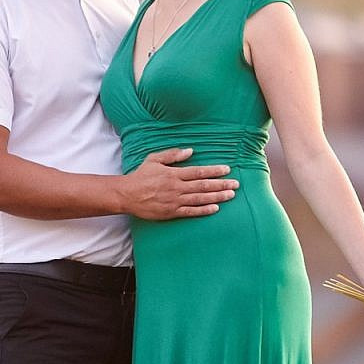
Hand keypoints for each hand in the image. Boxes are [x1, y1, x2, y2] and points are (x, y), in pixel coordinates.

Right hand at [119, 147, 238, 219]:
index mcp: (173, 174)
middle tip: (236, 184)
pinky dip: (204, 210)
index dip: (214, 171)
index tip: (227, 169)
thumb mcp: (154, 159)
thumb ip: (172, 155)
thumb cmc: (141, 176)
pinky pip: (191, 212)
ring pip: (200, 199)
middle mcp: (176, 188)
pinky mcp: (171, 212)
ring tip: (231, 195)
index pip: (198, 172)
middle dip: (221, 184)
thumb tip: (190, 151)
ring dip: (217, 197)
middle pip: (203, 186)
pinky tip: (215, 208)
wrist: (127, 195)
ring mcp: (174, 201)